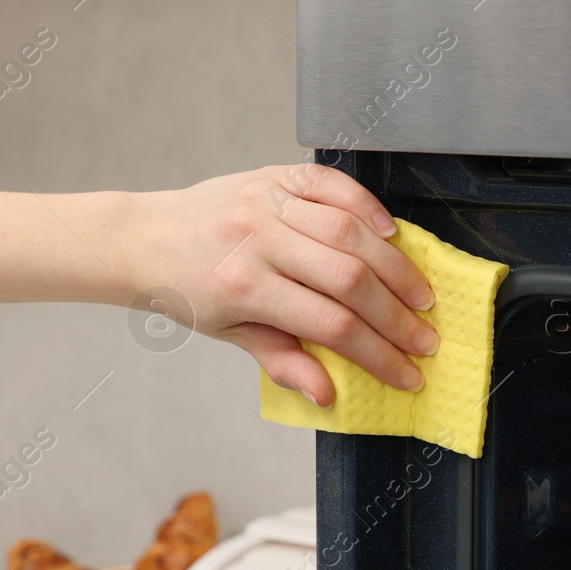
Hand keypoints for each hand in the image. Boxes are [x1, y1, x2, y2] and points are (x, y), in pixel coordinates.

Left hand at [125, 165, 438, 405]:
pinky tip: (391, 232)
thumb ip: (282, 361)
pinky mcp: (273, 174)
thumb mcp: (230, 335)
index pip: (331, 326)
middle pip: (349, 278)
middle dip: (397, 315)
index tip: (407, 374)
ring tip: (421, 294)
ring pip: (349, 231)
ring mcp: (267, 201)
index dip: (378, 355)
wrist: (145, 238)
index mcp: (244, 287)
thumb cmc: (189, 291)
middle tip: (425, 339)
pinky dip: (367, 205)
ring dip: (395, 266)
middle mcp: (257, 238)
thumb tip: (328, 395)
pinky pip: (332, 183)